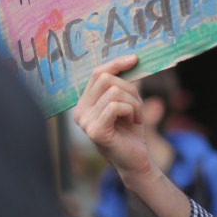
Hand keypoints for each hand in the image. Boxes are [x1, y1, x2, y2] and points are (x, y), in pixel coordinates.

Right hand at [73, 55, 151, 180]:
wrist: (136, 158)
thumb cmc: (131, 129)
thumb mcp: (126, 100)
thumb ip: (122, 83)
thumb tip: (130, 58)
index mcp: (84, 103)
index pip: (96, 73)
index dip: (116, 64)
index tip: (134, 59)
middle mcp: (79, 112)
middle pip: (105, 79)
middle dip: (129, 88)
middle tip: (136, 104)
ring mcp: (85, 123)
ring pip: (114, 91)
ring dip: (133, 102)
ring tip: (134, 116)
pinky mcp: (95, 132)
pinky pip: (116, 106)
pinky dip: (131, 110)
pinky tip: (133, 122)